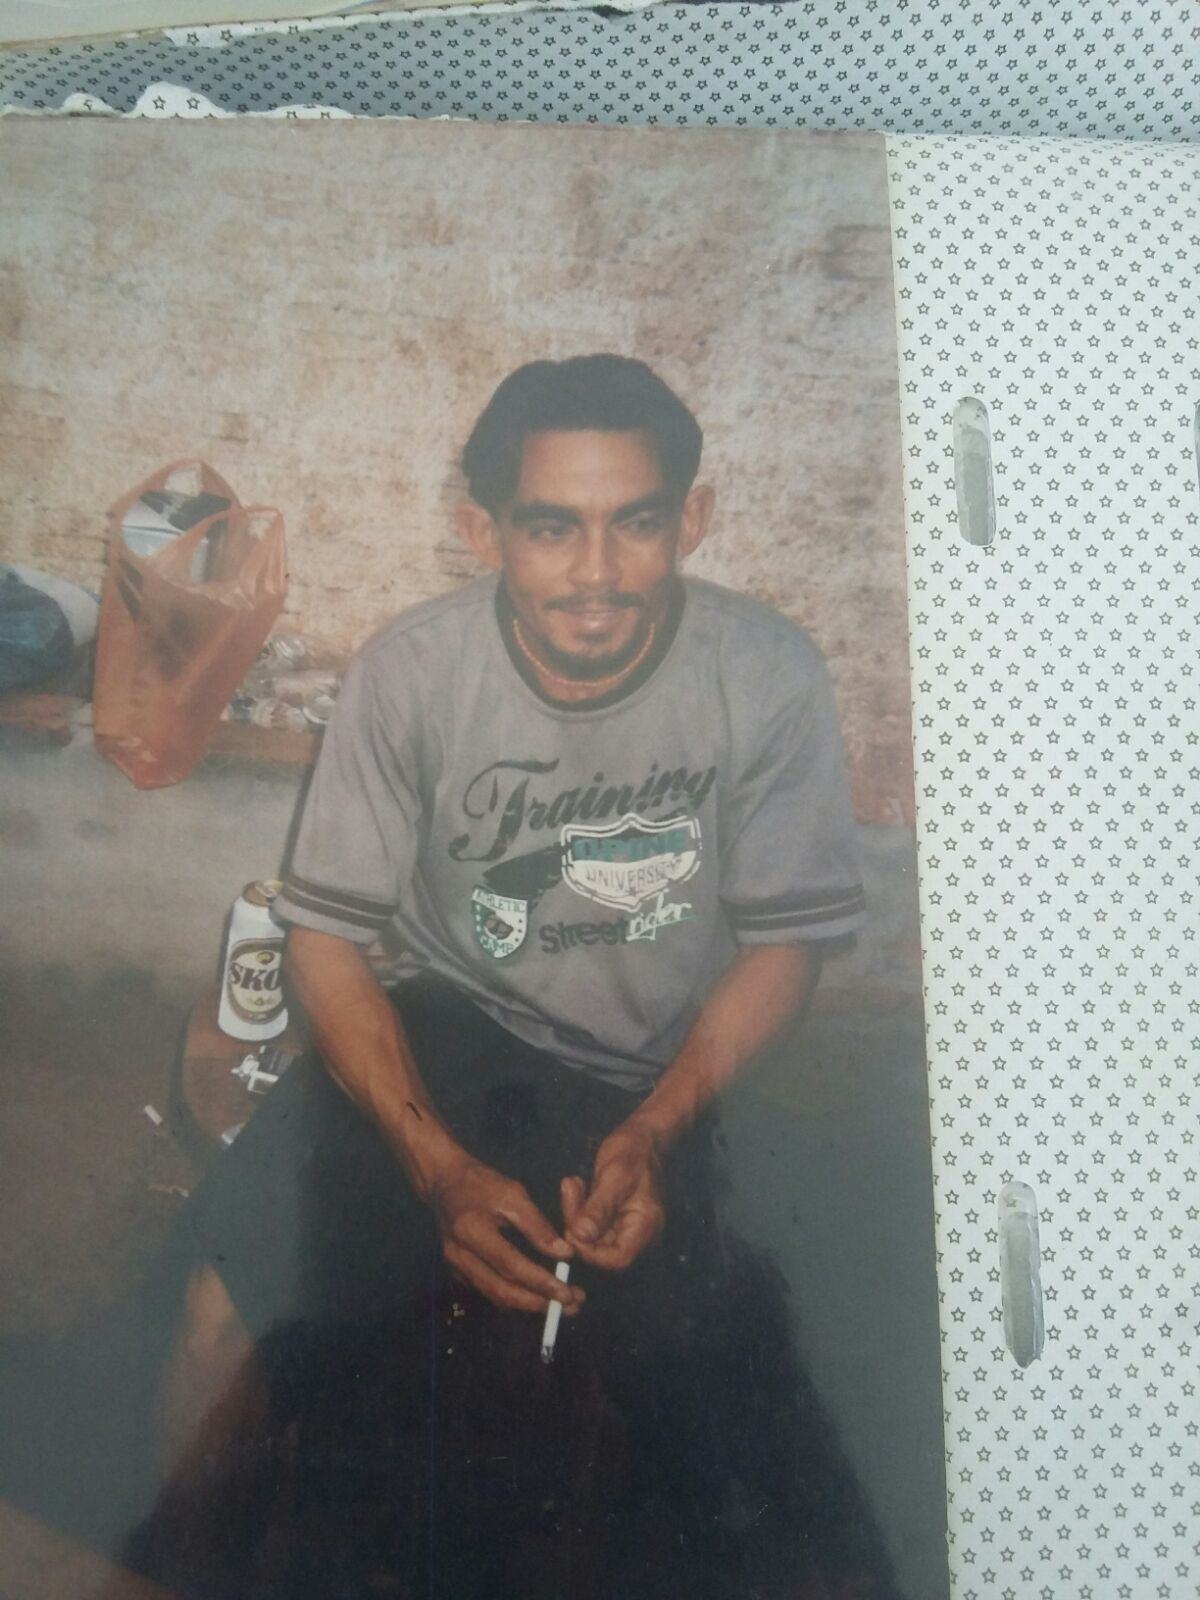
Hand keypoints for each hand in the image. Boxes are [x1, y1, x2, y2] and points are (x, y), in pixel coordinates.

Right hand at [430, 1156, 584, 1315]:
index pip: (510, 1265)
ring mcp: (456, 1267)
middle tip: (570, 1307)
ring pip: (495, 1296)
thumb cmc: (481, 1183)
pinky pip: (489, 1292)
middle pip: (501, 1290)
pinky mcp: (458, 1272)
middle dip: (537, 1303)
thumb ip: (537, 1225)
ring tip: (561, 1307)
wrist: (445, 1182)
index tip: (567, 1293)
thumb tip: (565, 1254)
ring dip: (529, 1306)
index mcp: (472, 1231)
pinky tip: (537, 1298)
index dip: (540, 1282)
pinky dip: (514, 1299)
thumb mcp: (513, 1193)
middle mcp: (460, 1256)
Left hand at [561, 1120, 664, 1270]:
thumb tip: (580, 1236)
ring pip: (592, 1235)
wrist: (644, 1134)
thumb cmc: (634, 1150)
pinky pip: (592, 1223)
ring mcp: (625, 1225)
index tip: (572, 1227)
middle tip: (569, 1191)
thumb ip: (598, 1208)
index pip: (617, 1259)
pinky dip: (580, 1208)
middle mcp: (637, 1232)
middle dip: (578, 1224)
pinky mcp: (614, 1217)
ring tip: (571, 1184)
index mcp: (645, 1225)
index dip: (590, 1252)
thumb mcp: (615, 1175)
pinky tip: (575, 1185)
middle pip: (601, 1248)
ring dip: (576, 1213)